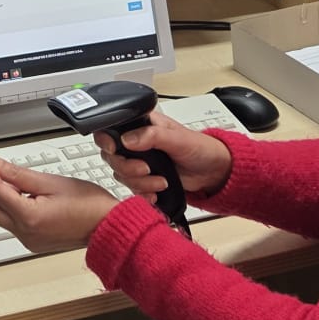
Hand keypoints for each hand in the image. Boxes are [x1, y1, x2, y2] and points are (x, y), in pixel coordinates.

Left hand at [0, 152, 119, 253]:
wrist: (108, 227)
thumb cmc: (90, 205)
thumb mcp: (52, 182)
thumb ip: (18, 174)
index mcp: (29, 218)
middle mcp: (24, 233)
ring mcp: (27, 240)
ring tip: (6, 176)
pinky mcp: (32, 241)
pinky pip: (10, 222)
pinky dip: (8, 206)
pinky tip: (18, 192)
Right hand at [97, 111, 233, 200]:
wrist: (212, 172)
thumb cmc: (200, 148)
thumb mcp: (178, 138)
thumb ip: (152, 136)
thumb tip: (127, 139)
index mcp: (141, 126)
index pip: (111, 130)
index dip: (106, 141)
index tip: (114, 149)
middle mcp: (136, 144)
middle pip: (112, 157)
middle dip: (128, 167)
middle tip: (147, 169)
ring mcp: (139, 162)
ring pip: (122, 175)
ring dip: (140, 183)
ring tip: (162, 182)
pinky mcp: (145, 180)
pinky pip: (133, 189)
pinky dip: (144, 193)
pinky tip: (156, 193)